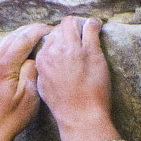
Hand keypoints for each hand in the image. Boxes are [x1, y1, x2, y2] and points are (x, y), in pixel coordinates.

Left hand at [0, 23, 48, 140]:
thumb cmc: (12, 118)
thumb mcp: (30, 96)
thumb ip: (32, 71)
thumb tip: (35, 56)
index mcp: (5, 66)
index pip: (23, 39)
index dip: (38, 31)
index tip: (51, 28)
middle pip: (13, 36)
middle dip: (30, 31)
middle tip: (46, 30)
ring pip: (5, 43)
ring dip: (21, 37)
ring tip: (36, 37)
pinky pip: (1, 52)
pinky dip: (13, 46)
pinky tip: (22, 52)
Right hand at [35, 17, 118, 140]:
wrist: (80, 116)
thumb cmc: (64, 107)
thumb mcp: (44, 88)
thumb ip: (44, 71)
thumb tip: (47, 62)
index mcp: (42, 59)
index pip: (50, 39)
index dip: (60, 40)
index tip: (68, 44)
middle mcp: (55, 51)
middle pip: (60, 28)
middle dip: (69, 29)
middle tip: (79, 35)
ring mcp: (73, 49)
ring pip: (73, 23)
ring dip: (81, 25)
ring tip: (89, 28)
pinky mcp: (90, 51)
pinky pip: (91, 28)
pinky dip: (94, 24)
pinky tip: (98, 26)